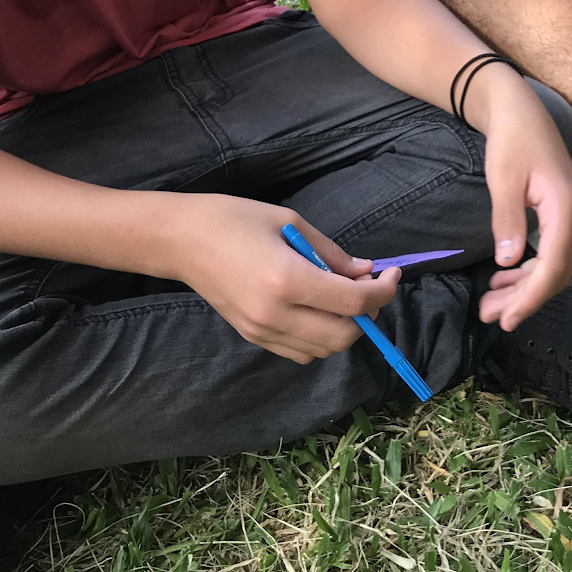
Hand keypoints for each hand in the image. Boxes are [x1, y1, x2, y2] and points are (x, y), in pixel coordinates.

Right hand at [168, 195, 400, 363]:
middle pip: (343, 336)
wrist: (180, 240)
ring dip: (344, 328)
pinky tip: (317, 310)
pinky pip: (300, 352)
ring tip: (341, 297)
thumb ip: (331, 253)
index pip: (352, 302)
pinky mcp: (252, 337)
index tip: (391, 274)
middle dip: (367, 315)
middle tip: (369, 288)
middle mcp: (275, 314)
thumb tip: (365, 272)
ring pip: (323, 350)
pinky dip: (320, 338)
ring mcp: (261, 331)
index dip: (381, 291)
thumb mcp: (289, 222)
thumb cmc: (233, 219)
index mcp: (286, 280)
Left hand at [469, 69, 571, 331]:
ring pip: (555, 265)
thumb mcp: (502, 179)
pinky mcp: (564, 214)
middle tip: (490, 316)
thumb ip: (508, 220)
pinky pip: (552, 252)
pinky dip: (529, 270)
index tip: (506, 319)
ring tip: (491, 303)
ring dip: (525, 287)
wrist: (520, 109)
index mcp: (566, 208)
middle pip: (557, 272)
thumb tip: (508, 263)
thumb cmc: (511, 139)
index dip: (530, 297)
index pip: (553, 266)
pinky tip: (504, 277)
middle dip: (525, 298)